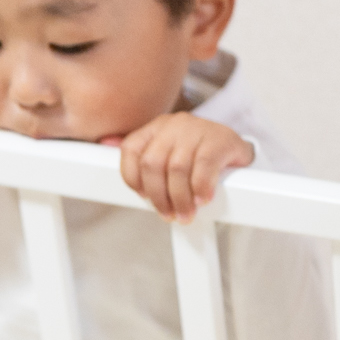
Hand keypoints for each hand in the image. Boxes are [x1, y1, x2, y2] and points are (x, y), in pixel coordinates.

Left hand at [116, 110, 254, 221]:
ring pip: (177, 169)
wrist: (235, 146)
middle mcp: (173, 125)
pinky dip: (200, 188)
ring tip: (187, 213)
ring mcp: (196, 130)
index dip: (134, 179)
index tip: (145, 198)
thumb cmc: (198, 154)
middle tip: (170, 215)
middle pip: (152, 164)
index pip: (131, 150)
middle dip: (159, 196)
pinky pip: (203, 168)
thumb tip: (104, 143)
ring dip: (180, 199)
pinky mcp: (219, 140)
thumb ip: (142, 155)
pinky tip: (203, 199)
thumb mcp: (168, 151)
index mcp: (156, 127)